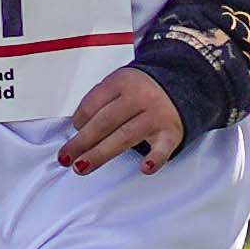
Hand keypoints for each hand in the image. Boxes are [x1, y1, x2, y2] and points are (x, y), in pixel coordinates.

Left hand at [53, 66, 186, 175]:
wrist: (184, 81)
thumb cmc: (144, 89)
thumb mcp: (119, 85)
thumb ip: (100, 102)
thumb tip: (77, 129)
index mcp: (121, 81)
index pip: (93, 104)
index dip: (78, 121)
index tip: (73, 133)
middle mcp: (139, 96)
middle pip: (104, 121)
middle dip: (81, 142)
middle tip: (65, 157)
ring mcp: (156, 114)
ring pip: (125, 136)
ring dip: (100, 154)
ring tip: (82, 166)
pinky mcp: (172, 131)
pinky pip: (163, 147)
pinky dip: (155, 158)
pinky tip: (145, 168)